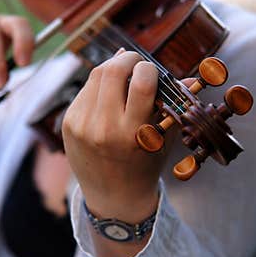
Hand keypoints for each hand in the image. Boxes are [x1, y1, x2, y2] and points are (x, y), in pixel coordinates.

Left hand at [62, 51, 166, 230]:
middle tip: (137, 63)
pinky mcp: (69, 123)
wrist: (113, 197)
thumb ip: (174, 105)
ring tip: (125, 74)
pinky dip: (99, 84)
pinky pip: (85, 89)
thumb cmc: (146, 164)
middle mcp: (104, 128)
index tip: (153, 72)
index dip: (149, 68)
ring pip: (96, 74)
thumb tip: (186, 77)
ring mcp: (82, 125)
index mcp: (133, 132)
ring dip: (113, 67)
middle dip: (129, 59)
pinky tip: (110, 92)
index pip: (141, 82)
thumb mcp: (164, 138)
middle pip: (113, 70)